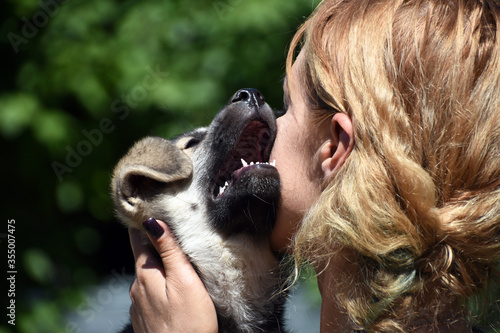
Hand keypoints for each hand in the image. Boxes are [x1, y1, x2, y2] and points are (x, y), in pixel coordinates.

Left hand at [128, 218, 217, 332]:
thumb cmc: (190, 321)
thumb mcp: (184, 280)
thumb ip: (169, 251)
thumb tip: (152, 221)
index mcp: (145, 274)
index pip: (138, 239)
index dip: (143, 223)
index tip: (149, 208)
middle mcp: (136, 288)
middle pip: (143, 257)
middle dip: (154, 244)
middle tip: (171, 230)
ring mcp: (138, 306)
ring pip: (147, 276)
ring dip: (158, 267)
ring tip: (176, 259)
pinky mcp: (145, 319)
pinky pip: (150, 294)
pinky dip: (159, 286)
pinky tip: (172, 289)